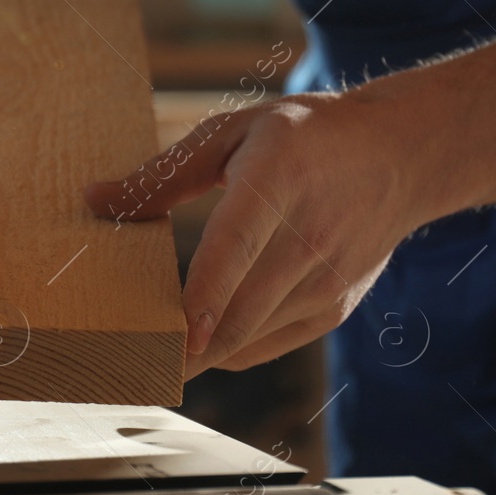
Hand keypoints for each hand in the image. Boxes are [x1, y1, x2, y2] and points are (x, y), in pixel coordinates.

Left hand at [84, 93, 429, 377]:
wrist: (402, 156)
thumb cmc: (305, 137)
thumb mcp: (235, 132)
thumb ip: (163, 175)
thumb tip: (93, 199)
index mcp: (279, 176)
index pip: (239, 243)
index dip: (208, 291)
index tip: (180, 333)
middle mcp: (310, 233)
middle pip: (241, 310)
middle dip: (183, 348)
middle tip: (124, 362)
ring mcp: (327, 278)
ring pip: (249, 337)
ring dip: (198, 353)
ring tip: (146, 355)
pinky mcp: (335, 308)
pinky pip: (266, 346)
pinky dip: (226, 349)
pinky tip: (196, 339)